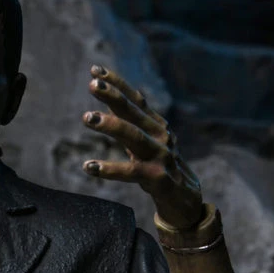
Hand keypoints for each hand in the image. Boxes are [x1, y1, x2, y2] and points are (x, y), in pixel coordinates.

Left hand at [79, 64, 203, 228]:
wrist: (186, 202)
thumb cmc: (160, 169)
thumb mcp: (145, 144)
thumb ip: (129, 126)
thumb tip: (107, 105)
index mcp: (156, 125)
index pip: (136, 99)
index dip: (117, 83)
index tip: (95, 69)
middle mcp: (161, 136)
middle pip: (135, 112)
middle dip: (114, 96)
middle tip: (93, 84)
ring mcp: (162, 156)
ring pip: (134, 136)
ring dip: (111, 125)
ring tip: (87, 117)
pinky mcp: (159, 178)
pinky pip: (132, 171)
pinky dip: (110, 169)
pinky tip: (89, 166)